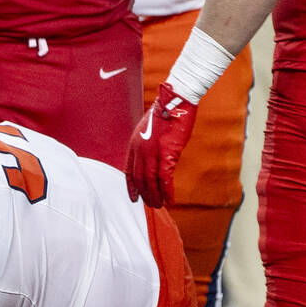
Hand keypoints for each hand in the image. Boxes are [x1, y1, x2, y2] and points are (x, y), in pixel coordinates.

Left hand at [125, 82, 198, 207]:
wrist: (176, 100)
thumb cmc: (166, 112)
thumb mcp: (149, 128)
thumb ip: (148, 144)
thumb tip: (153, 158)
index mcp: (134, 143)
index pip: (129, 171)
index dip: (131, 186)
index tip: (134, 198)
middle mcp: (140, 150)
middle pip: (140, 179)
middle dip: (145, 194)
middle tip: (151, 204)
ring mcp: (152, 152)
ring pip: (151, 181)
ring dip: (155, 196)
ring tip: (159, 205)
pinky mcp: (167, 154)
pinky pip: (165, 179)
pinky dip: (167, 191)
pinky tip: (170, 200)